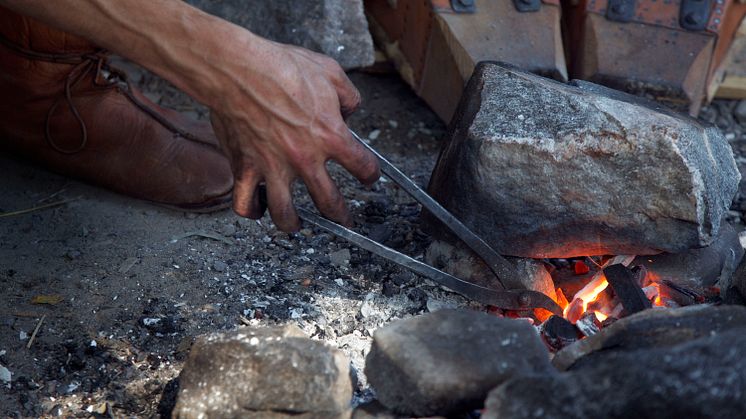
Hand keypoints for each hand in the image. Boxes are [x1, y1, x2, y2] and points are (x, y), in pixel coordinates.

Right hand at [209, 37, 379, 231]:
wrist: (239, 69)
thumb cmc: (282, 66)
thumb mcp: (329, 72)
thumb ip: (348, 95)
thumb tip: (351, 109)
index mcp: (330, 136)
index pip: (363, 166)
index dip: (370, 174)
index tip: (369, 176)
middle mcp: (305, 159)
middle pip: (329, 203)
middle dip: (341, 216)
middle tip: (343, 220)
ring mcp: (273, 167)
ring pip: (285, 214)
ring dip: (293, 223)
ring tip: (296, 224)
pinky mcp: (245, 168)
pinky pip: (245, 202)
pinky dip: (250, 210)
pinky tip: (256, 209)